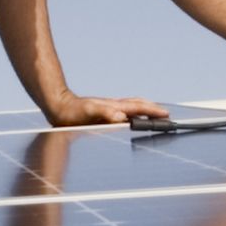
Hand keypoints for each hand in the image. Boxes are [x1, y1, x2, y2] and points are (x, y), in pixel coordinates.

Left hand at [42, 94, 167, 126]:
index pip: (139, 107)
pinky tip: (131, 120)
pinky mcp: (104, 113)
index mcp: (114, 106)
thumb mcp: (88, 112)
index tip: (166, 114)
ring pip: (132, 107)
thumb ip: (104, 113)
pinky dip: (133, 115)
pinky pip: (124, 113)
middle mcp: (114, 106)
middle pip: (138, 105)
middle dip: (153, 109)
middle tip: (165, 115)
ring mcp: (109, 109)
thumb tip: (121, 116)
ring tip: (154, 115)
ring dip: (145, 110)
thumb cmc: (72, 112)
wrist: (58, 107)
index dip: (153, 111)